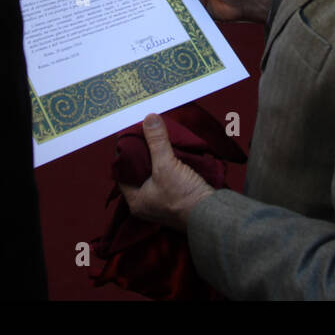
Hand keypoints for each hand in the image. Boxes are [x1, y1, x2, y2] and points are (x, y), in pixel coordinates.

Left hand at [119, 114, 214, 229]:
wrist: (211, 215)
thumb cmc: (183, 197)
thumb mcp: (166, 166)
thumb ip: (157, 142)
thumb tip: (149, 119)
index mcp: (136, 201)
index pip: (122, 174)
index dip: (125, 155)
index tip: (129, 138)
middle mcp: (146, 204)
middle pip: (139, 173)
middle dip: (143, 155)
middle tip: (144, 135)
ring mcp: (162, 202)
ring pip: (154, 175)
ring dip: (157, 160)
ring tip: (158, 141)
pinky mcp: (176, 199)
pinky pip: (167, 178)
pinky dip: (168, 166)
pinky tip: (172, 153)